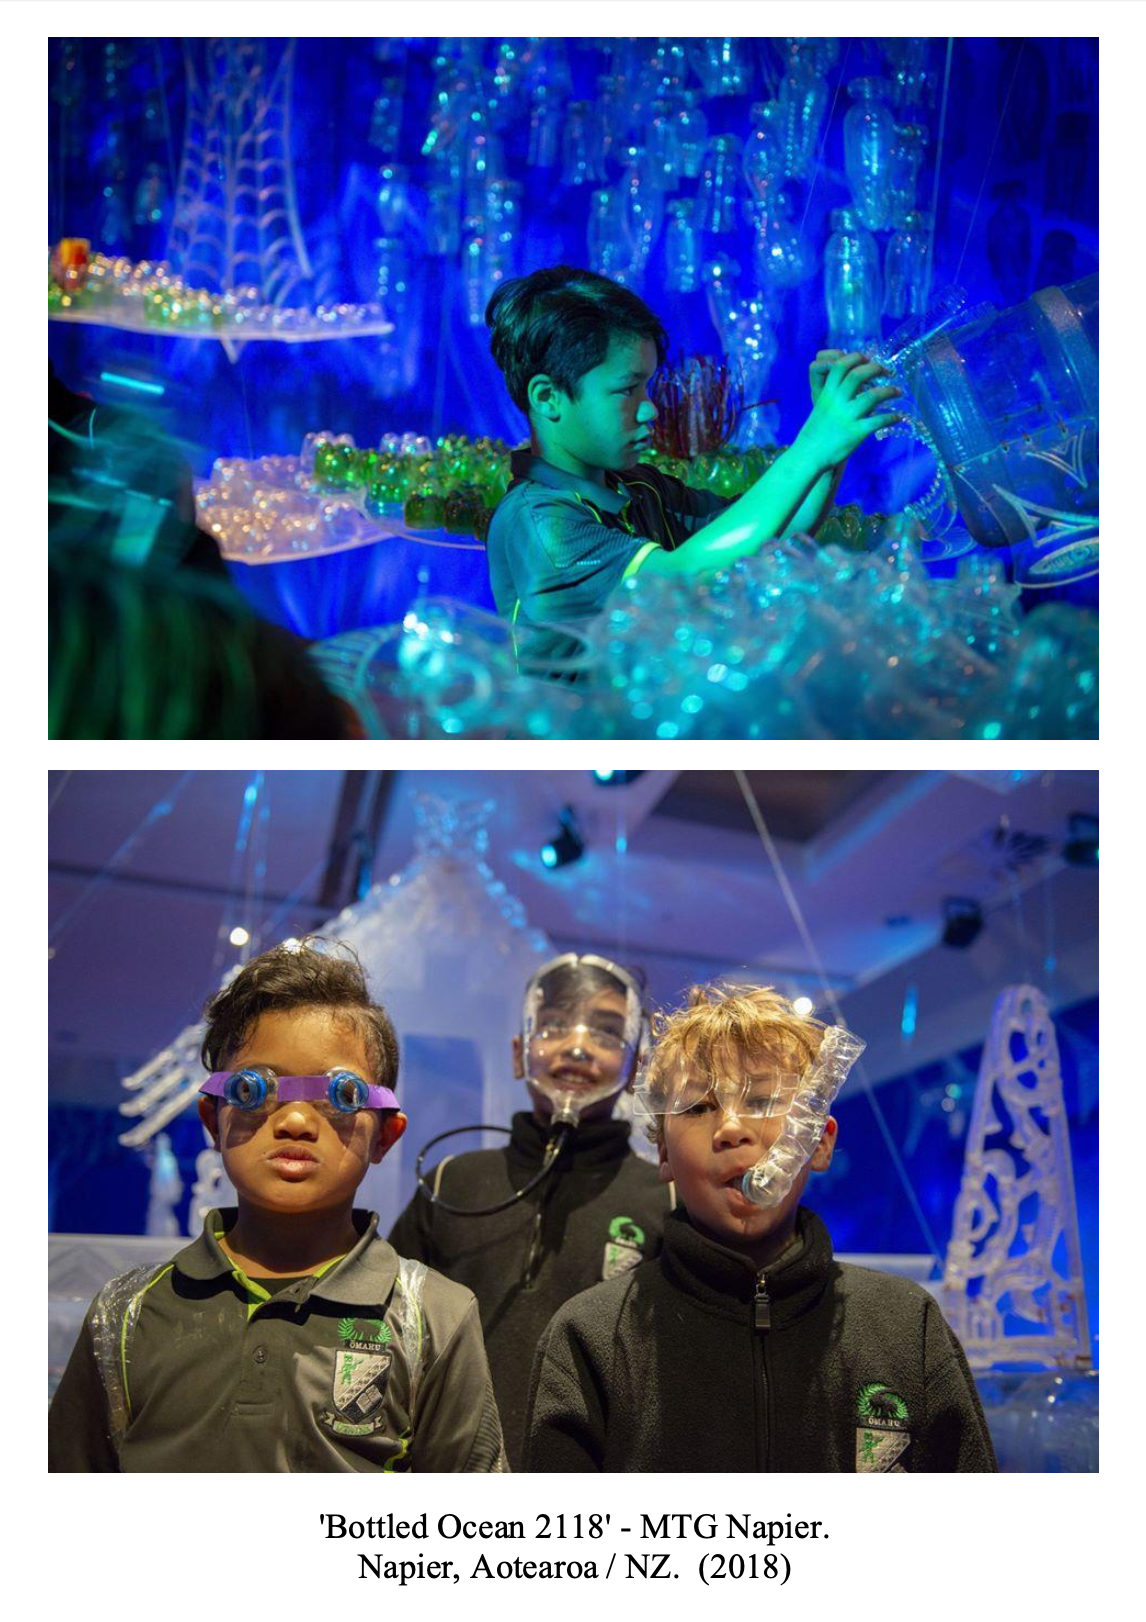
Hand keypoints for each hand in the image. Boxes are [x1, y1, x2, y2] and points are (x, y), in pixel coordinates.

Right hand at [793, 352, 903, 475]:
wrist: (809, 456)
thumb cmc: (815, 433)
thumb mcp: (821, 408)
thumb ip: (833, 395)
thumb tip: (851, 384)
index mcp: (827, 394)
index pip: (841, 365)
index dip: (856, 358)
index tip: (868, 359)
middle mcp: (837, 402)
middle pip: (858, 375)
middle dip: (876, 369)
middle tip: (887, 372)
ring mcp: (847, 417)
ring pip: (872, 396)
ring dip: (889, 391)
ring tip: (899, 391)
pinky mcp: (856, 433)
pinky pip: (878, 421)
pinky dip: (891, 417)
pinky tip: (898, 417)